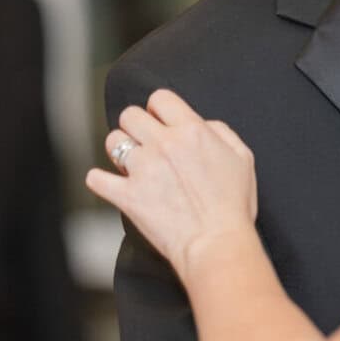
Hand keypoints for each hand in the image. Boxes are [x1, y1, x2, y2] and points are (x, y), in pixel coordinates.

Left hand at [87, 89, 258, 277]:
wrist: (217, 243)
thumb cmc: (233, 205)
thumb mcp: (242, 158)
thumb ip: (221, 132)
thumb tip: (202, 124)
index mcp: (191, 131)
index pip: (160, 98)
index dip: (158, 108)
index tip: (160, 121)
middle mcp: (163, 144)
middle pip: (129, 115)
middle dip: (136, 126)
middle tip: (144, 142)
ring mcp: (142, 169)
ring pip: (113, 141)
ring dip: (119, 149)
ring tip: (129, 162)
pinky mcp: (127, 196)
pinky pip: (97, 179)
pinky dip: (100, 180)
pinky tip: (109, 182)